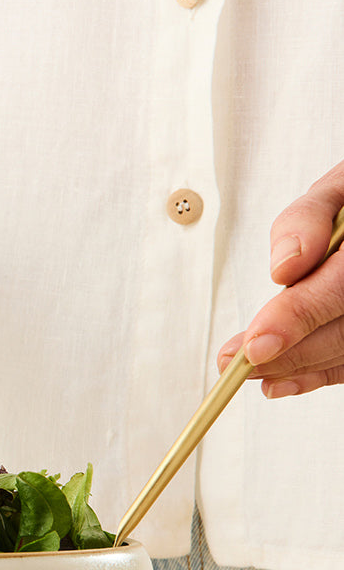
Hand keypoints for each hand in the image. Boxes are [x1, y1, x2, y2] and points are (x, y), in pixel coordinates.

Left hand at [216, 162, 343, 395]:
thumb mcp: (336, 190)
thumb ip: (308, 220)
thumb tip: (284, 267)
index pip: (339, 288)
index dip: (296, 318)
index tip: (255, 343)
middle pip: (343, 332)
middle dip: (287, 352)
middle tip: (236, 363)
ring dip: (297, 368)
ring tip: (250, 370)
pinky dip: (316, 375)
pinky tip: (280, 380)